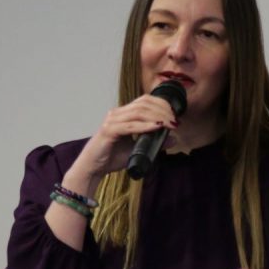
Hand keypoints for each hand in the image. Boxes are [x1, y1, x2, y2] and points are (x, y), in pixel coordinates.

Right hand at [64, 93, 180, 188]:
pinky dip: (145, 126)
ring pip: (138, 112)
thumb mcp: (138, 149)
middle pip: (144, 103)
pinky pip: (130, 126)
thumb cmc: (111, 158)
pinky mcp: (109, 131)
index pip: (145, 100)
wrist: (93, 168)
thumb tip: (173, 139)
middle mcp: (117, 114)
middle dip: (163, 110)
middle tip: (175, 121)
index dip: (162, 104)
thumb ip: (153, 142)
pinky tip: (157, 127)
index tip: (175, 115)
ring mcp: (112, 121)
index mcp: (123, 114)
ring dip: (157, 116)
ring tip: (170, 124)